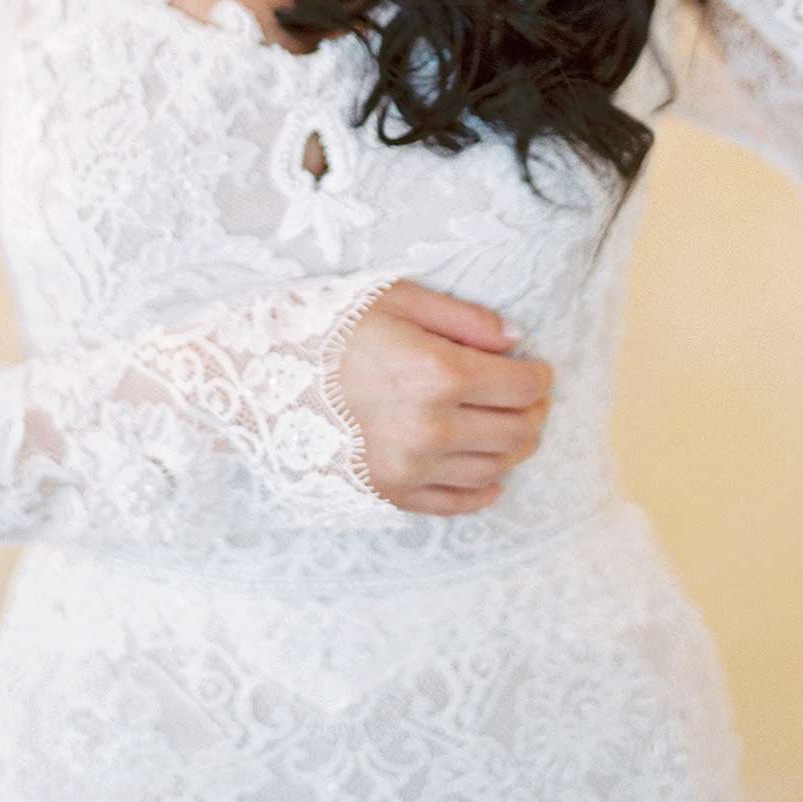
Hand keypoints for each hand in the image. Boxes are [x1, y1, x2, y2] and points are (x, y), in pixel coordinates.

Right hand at [336, 281, 553, 516]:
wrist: (263, 374)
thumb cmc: (335, 327)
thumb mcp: (400, 299)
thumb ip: (465, 318)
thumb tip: (516, 340)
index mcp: (437, 374)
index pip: (521, 387)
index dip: (539, 377)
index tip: (536, 368)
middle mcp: (430, 428)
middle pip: (517, 432)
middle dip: (533, 412)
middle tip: (529, 396)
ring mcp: (410, 467)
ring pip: (496, 468)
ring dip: (513, 447)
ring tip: (505, 423)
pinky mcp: (391, 493)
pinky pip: (458, 502)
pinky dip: (484, 488)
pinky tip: (486, 470)